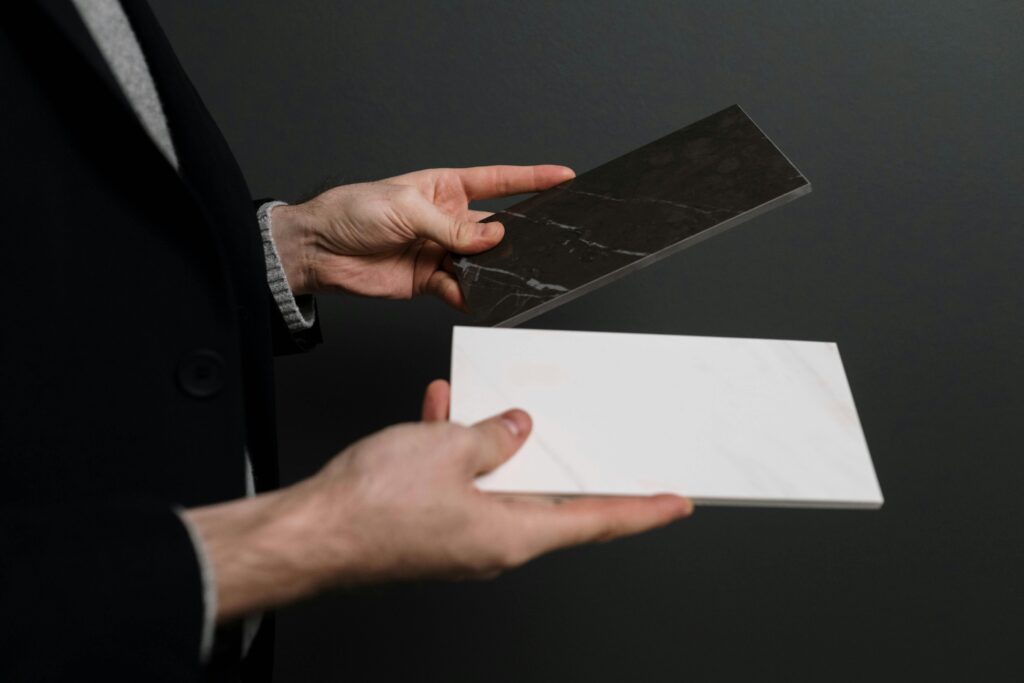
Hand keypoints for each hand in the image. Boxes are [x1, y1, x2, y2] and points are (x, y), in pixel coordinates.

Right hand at [186, 381, 692, 620]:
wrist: (310, 534)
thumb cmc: (374, 506)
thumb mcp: (446, 450)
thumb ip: (491, 436)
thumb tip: (515, 428)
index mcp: (512, 533)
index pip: (596, 520)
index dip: (641, 510)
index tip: (674, 503)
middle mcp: (492, 541)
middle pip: (549, 498)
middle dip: (568, 462)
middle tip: (598, 444)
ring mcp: (461, 534)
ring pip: (498, 482)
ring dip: (498, 442)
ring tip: (494, 407)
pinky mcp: (431, 523)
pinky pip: (458, 480)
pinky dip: (456, 445)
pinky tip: (442, 411)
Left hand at [270, 165, 575, 309]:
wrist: (318, 249)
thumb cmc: (353, 211)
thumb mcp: (405, 208)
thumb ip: (450, 227)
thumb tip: (493, 237)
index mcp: (444, 188)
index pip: (498, 181)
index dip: (531, 179)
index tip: (563, 178)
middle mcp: (447, 219)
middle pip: (494, 228)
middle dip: (518, 235)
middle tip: (543, 242)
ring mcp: (440, 250)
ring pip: (481, 262)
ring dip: (493, 270)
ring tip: (508, 274)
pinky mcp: (429, 280)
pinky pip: (460, 288)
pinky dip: (470, 294)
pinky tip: (475, 296)